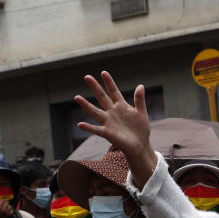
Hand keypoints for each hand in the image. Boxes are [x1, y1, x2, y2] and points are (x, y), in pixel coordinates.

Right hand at [0, 199, 14, 217]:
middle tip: (3, 205)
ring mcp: (6, 212)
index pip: (2, 200)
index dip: (1, 201)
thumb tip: (0, 202)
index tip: (1, 202)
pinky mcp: (9, 216)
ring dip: (7, 206)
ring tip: (5, 208)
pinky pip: (12, 211)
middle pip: (7, 203)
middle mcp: (3, 209)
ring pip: (10, 206)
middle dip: (5, 203)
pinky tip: (8, 211)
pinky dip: (10, 210)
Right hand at [75, 71, 154, 186]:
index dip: (109, 83)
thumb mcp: (142, 112)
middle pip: (102, 97)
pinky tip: (80, 124)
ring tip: (77, 97)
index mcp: (121, 106)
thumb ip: (139, 100)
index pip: (114, 92)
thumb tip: (140, 86)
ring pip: (95, 112)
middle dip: (95, 87)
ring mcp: (109, 122)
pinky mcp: (108, 133)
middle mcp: (112, 112)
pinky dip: (88, 127)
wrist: (140, 145)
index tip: (103, 72)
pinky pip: (96, 130)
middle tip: (87, 77)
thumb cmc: (141, 128)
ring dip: (86, 105)